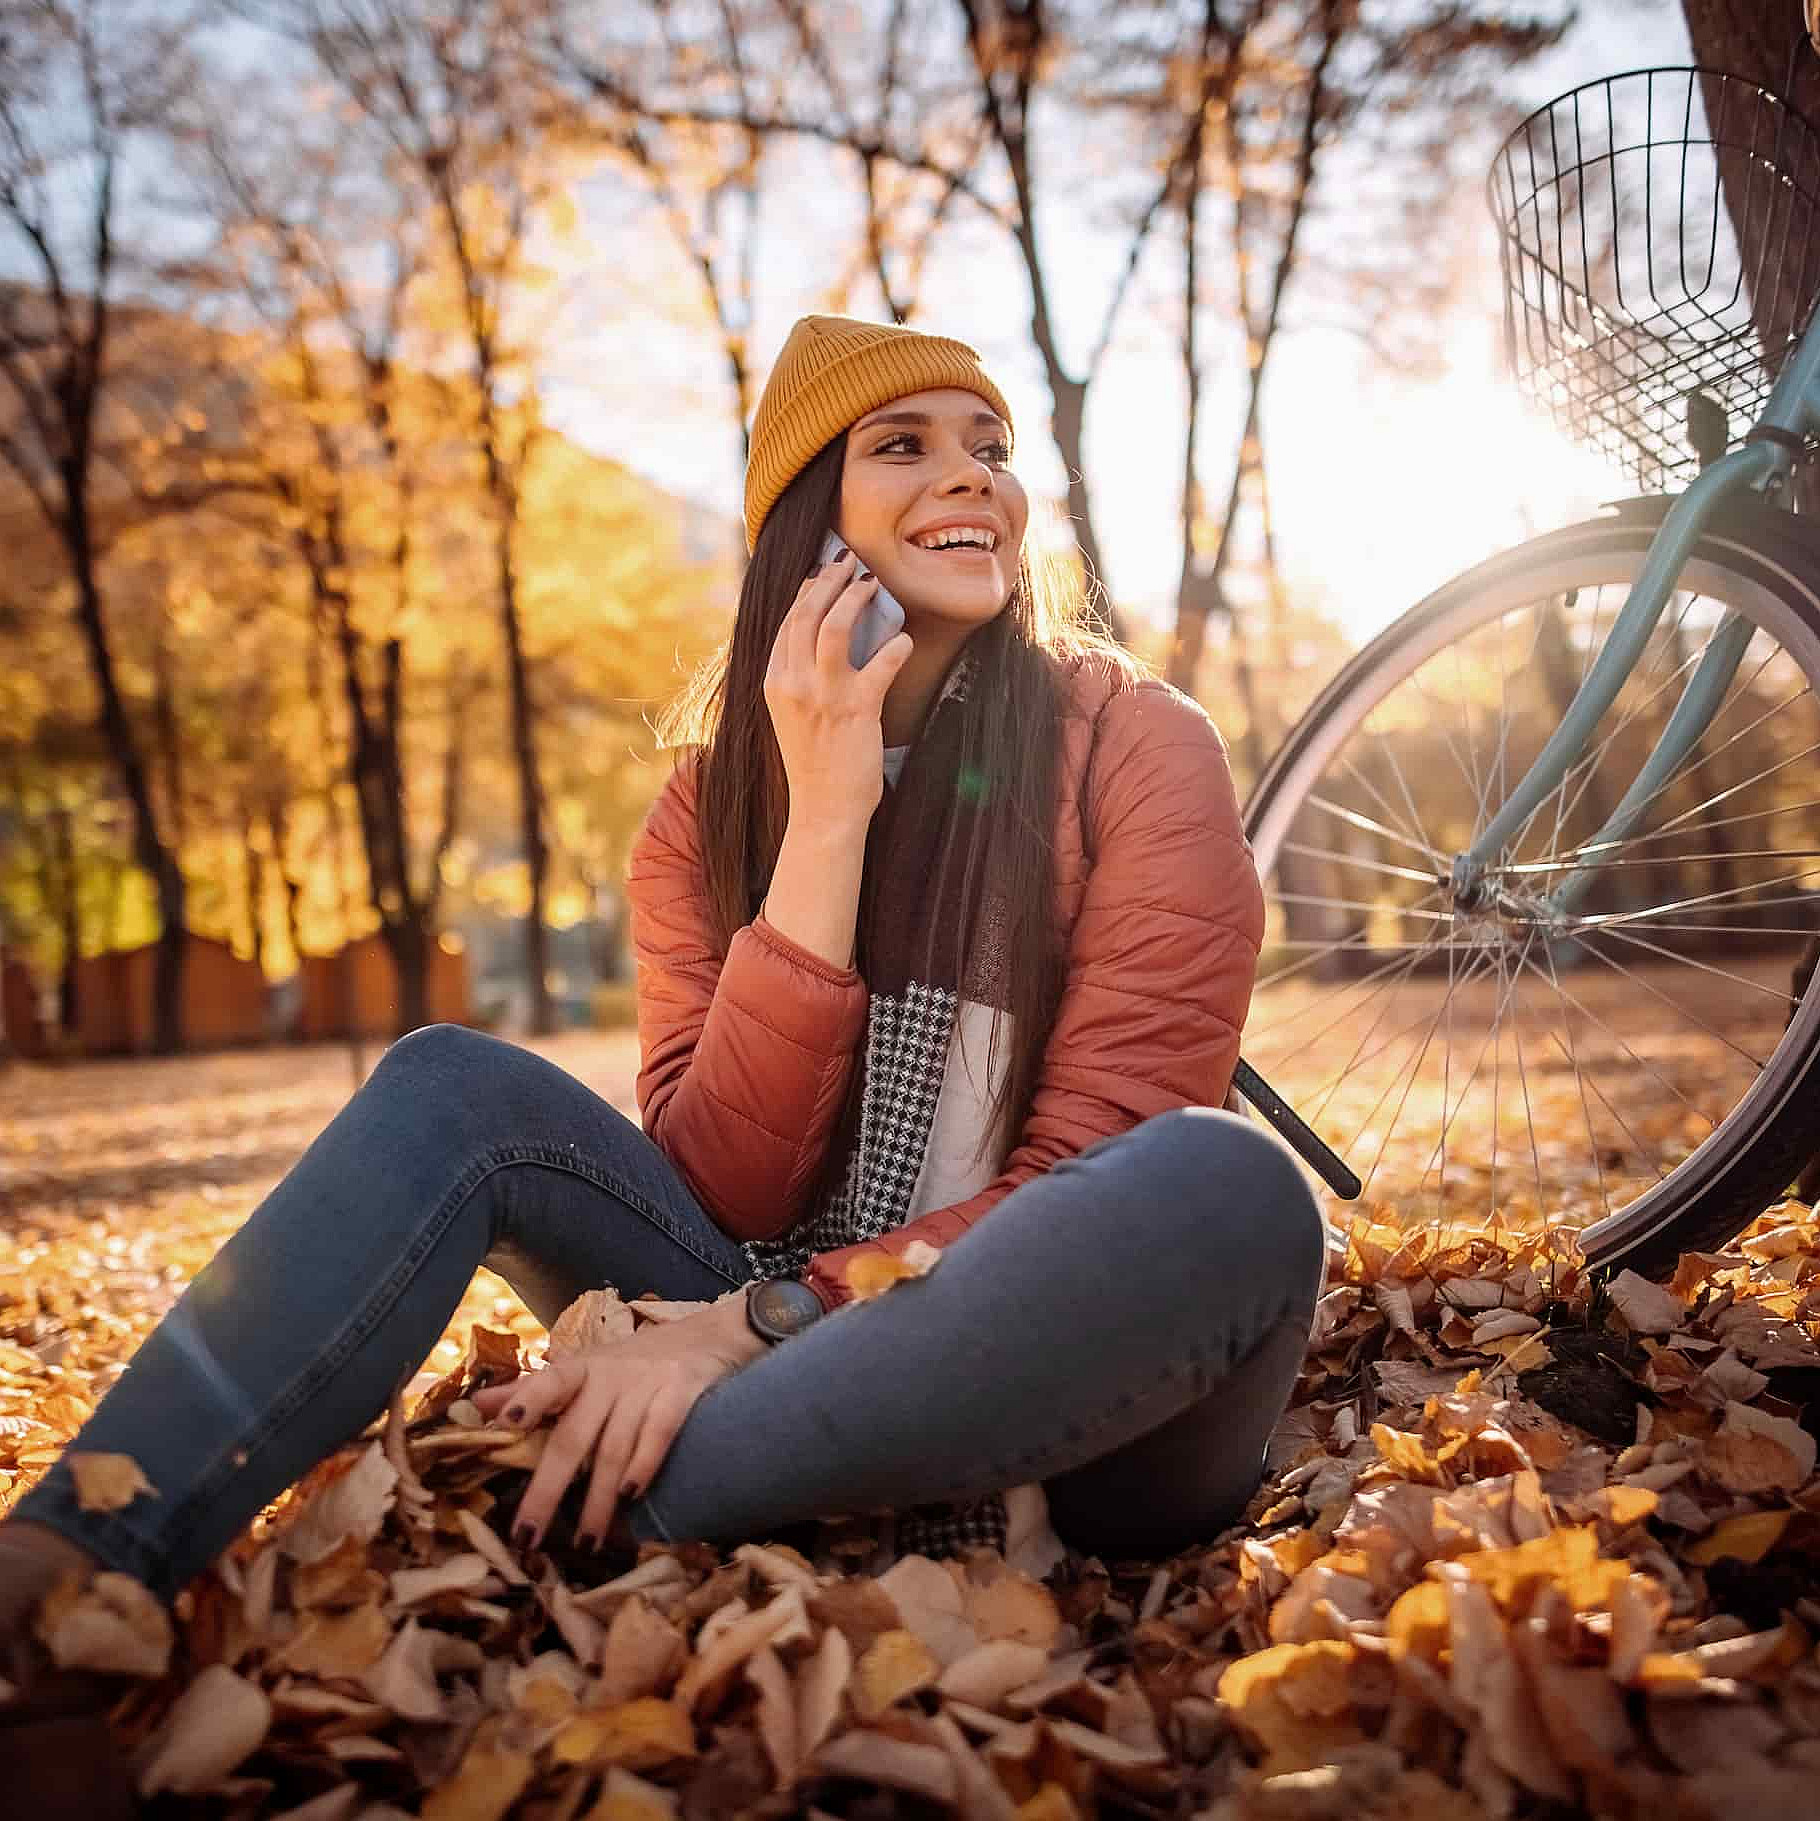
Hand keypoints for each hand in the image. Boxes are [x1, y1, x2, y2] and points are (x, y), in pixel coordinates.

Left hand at [470, 1292, 764, 1548]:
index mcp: (580, 1369)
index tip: (506, 1421)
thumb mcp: (585, 1369)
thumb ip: (533, 1390)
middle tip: (527, 1536)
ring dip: (598, 1499)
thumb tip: (475, 1405)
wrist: (708, 1335)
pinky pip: (660, 1432)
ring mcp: (647, 1384)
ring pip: (614, 1448)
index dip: (529, 1398)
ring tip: (585, 1542)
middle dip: (548, 1489)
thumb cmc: (632, 1363)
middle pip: (574, 1436)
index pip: (550, 1381)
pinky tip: (633, 1496)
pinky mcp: (682, 1391)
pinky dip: (645, 1464)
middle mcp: (610, 1376)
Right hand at [764, 545, 913, 829]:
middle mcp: (791, 684)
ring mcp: (822, 695)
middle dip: (830, 580)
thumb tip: (818, 640)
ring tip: (872, 583)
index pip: (788, 622)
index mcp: (773, 682)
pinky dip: (897, 646)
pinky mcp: (856, 709)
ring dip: (854, 598)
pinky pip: (881, 663)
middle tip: (851, 562)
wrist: (823, 810)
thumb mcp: (792, 715)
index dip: (807, 591)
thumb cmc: (815, 764)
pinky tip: (904, 640)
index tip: (824, 573)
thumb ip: (798, 679)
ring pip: (833, 626)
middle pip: (806, 613)